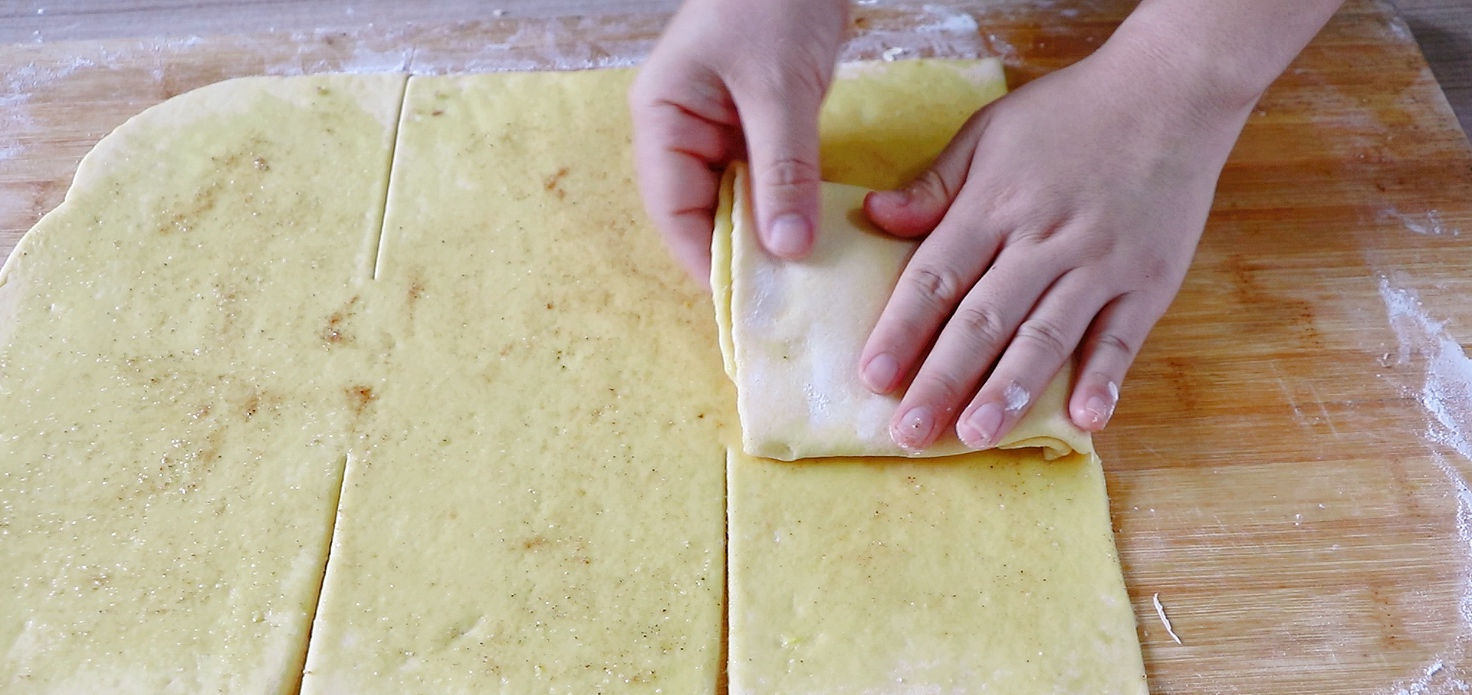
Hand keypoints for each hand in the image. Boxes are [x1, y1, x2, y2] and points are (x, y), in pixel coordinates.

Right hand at [628, 0, 847, 280]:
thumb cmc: (775, 2)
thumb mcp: (779, 88)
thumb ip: (784, 169)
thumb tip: (788, 249)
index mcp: (661, 119)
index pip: (673, 210)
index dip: (705, 262)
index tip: (746, 305)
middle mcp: (680, 131)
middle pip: (699, 214)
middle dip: (736, 258)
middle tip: (780, 306)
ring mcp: (716, 130)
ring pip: (733, 203)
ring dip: (764, 238)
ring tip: (799, 285)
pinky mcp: (753, 126)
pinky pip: (762, 183)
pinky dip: (783, 209)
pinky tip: (811, 239)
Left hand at [857, 42, 1254, 450]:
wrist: (1172, 89)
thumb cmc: (1069, 113)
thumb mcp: (988, 132)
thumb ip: (933, 185)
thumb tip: (874, 215)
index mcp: (994, 205)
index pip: (936, 278)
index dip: (902, 330)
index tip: (873, 378)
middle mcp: (1043, 240)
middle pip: (983, 319)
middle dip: (942, 380)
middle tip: (909, 435)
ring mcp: (1100, 263)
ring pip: (1046, 336)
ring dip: (1009, 390)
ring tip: (975, 436)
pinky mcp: (1150, 279)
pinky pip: (1123, 336)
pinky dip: (1105, 378)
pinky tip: (1085, 419)